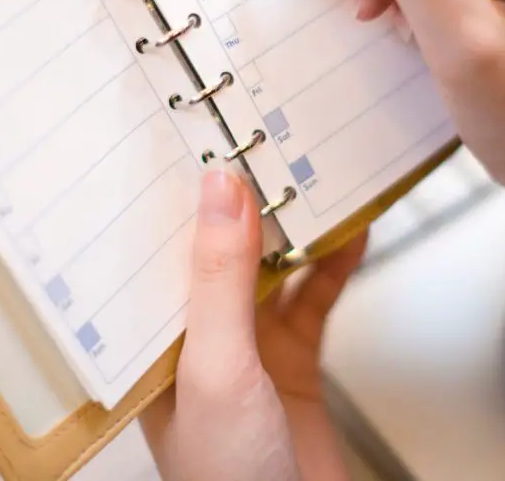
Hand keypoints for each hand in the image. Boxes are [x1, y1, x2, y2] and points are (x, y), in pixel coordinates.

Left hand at [140, 167, 365, 480]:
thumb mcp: (217, 369)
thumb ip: (218, 279)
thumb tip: (220, 192)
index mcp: (152, 339)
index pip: (155, 247)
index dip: (172, 191)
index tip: (193, 135)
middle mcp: (194, 338)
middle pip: (217, 249)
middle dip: (241, 199)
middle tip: (262, 139)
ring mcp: (246, 348)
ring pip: (270, 268)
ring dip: (295, 227)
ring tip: (313, 174)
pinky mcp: (290, 362)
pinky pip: (314, 299)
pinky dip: (335, 266)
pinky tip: (352, 235)